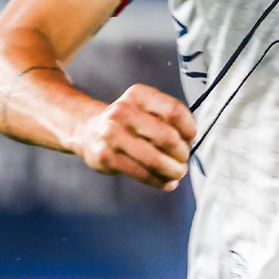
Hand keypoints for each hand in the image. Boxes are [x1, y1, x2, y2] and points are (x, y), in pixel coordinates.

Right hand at [69, 84, 195, 191]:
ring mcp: (112, 134)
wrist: (87, 129)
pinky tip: (166, 182)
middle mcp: (124, 111)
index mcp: (138, 95)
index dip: (189, 129)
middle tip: (184, 160)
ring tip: (177, 173)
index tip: (191, 139)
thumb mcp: (144, 108)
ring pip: (156, 159)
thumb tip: (190, 144)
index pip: (174, 111)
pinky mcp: (106, 157)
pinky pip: (142, 174)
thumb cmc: (125, 122)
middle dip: (182, 154)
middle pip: (168, 137)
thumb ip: (167, 120)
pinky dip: (159, 181)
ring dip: (173, 171)